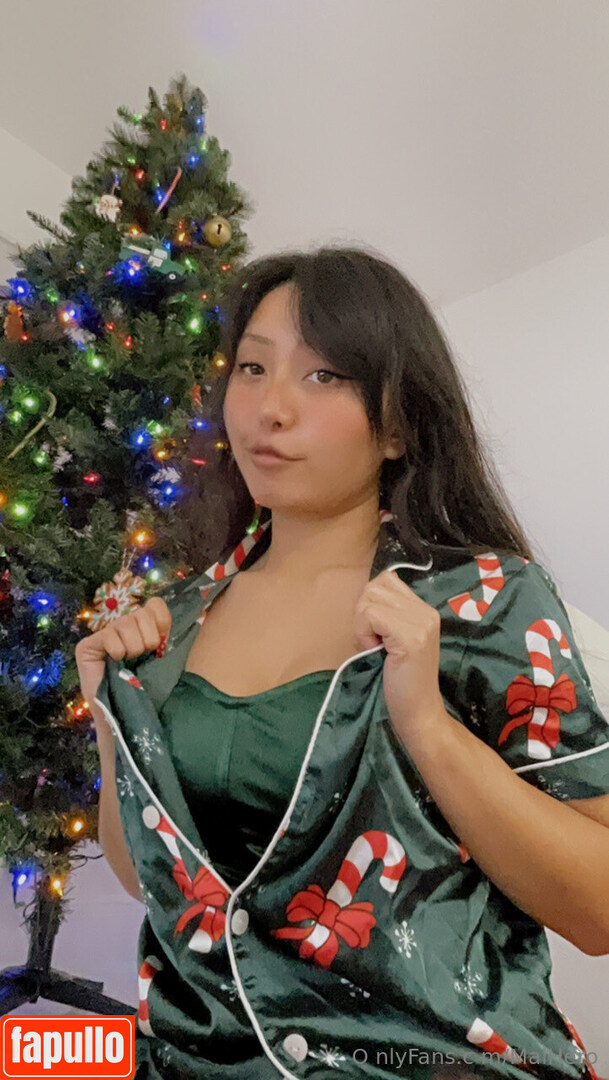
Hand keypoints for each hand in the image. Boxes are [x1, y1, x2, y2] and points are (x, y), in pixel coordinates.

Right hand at [74, 598, 170, 722]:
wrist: (124, 714)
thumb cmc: (145, 689)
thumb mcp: (162, 659)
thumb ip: (167, 637)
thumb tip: (185, 614)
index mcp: (142, 627)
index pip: (154, 604)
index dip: (161, 621)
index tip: (160, 643)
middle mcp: (123, 626)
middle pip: (141, 613)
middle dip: (148, 639)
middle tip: (143, 656)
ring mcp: (104, 634)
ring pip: (125, 623)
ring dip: (133, 647)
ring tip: (129, 662)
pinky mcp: (86, 646)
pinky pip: (108, 636)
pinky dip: (116, 651)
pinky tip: (114, 662)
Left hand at [353, 570, 445, 742]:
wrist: (418, 714)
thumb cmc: (400, 681)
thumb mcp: (395, 638)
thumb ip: (389, 614)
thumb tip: (366, 593)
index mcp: (425, 609)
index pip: (386, 580)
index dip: (371, 604)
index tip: (378, 633)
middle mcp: (427, 611)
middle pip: (374, 587)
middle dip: (363, 614)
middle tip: (375, 642)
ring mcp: (421, 623)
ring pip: (370, 599)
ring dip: (362, 625)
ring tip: (377, 648)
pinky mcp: (411, 637)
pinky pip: (370, 616)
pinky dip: (363, 634)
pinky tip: (376, 652)